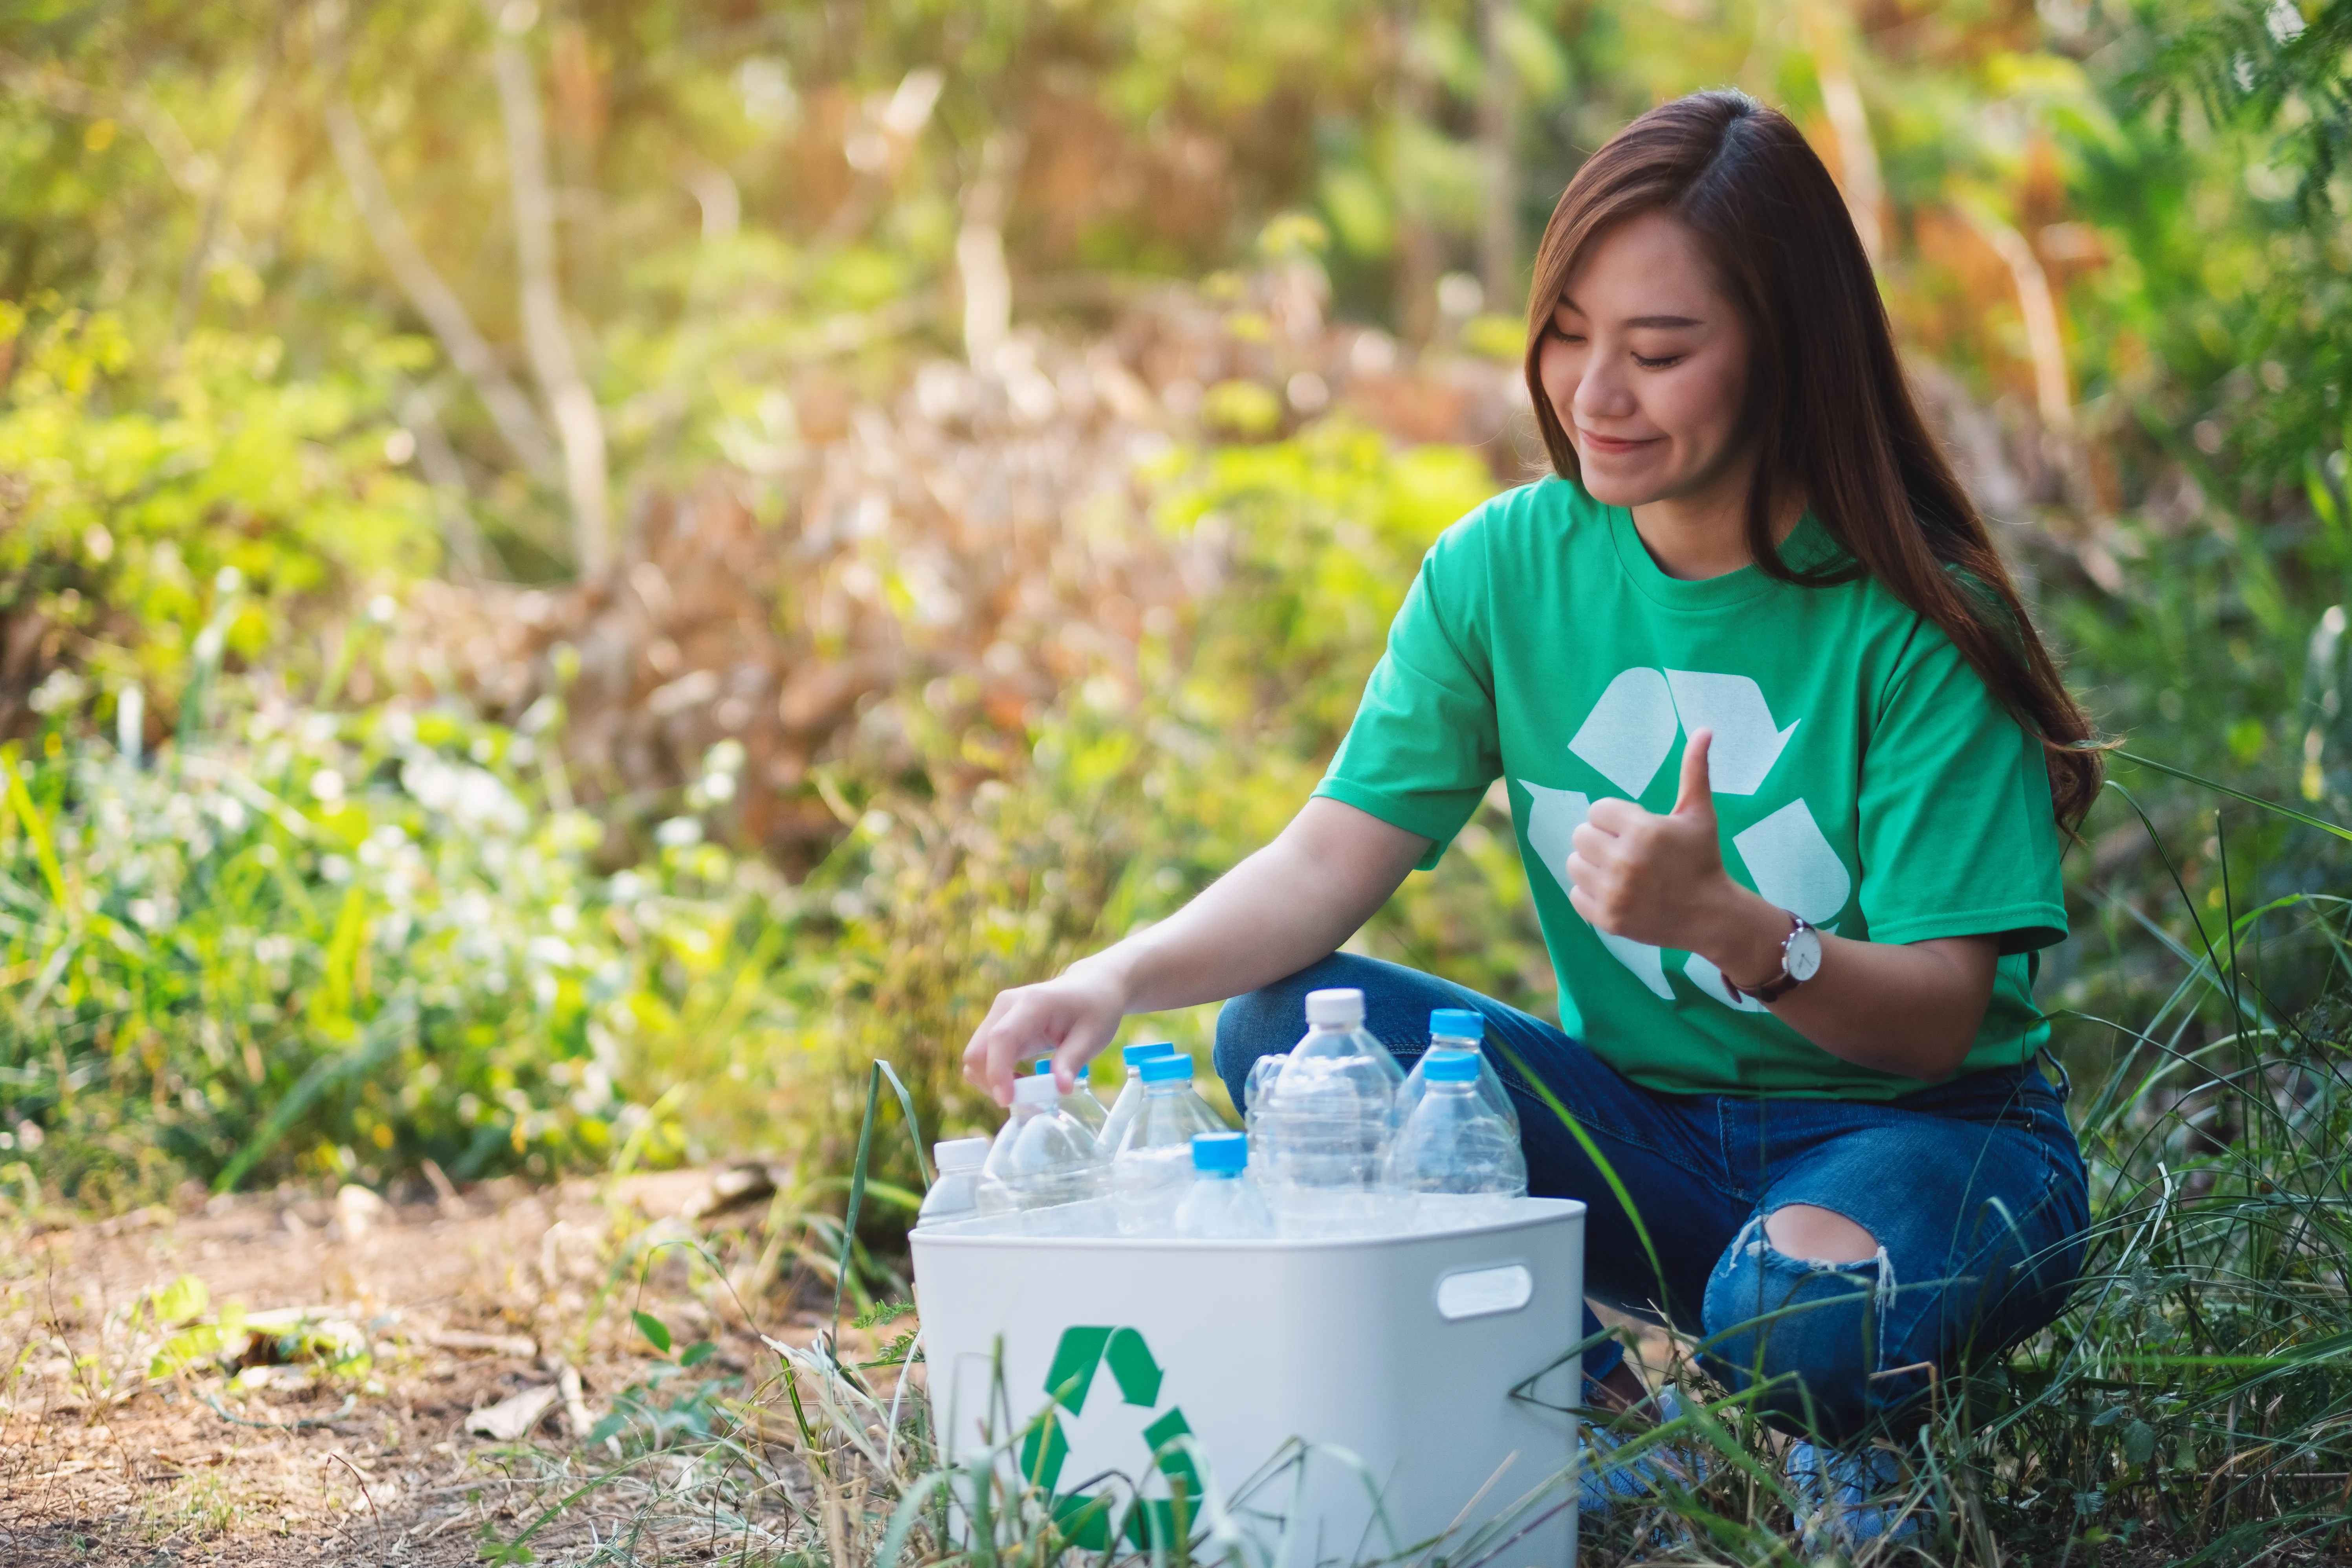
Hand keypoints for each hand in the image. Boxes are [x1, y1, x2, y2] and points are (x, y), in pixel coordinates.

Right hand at [961, 960, 1128, 1105]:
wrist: (1091, 986)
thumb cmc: (1095, 1009)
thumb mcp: (1093, 1036)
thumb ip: (1072, 1061)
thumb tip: (1060, 1089)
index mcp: (1033, 1002)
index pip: (1002, 1038)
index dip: (998, 1072)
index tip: (1007, 1101)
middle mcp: (1006, 1004)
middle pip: (977, 1051)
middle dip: (991, 1083)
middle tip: (1024, 1102)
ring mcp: (998, 1013)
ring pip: (975, 1057)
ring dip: (991, 1081)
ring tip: (1026, 1091)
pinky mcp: (997, 1025)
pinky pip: (984, 1056)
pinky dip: (994, 1075)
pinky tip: (1020, 1081)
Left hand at [1566, 729, 1746, 951]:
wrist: (1710, 915)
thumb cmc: (1702, 859)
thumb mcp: (1699, 813)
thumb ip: (1694, 771)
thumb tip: (1704, 729)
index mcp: (1643, 830)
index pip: (1597, 810)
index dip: (1615, 818)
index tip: (1635, 829)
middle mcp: (1625, 861)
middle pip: (1580, 835)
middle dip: (1601, 839)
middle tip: (1625, 850)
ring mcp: (1614, 893)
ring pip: (1573, 863)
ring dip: (1591, 864)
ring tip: (1618, 870)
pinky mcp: (1607, 919)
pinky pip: (1575, 894)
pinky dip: (1590, 893)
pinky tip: (1616, 892)